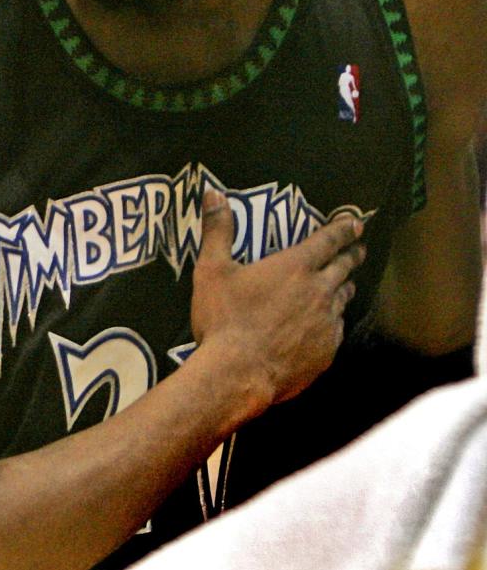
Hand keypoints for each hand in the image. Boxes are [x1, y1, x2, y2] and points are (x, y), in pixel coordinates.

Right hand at [191, 189, 364, 408]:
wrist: (237, 375)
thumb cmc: (224, 319)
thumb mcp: (212, 269)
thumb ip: (218, 230)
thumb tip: (214, 194)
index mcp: (295, 267)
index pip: (328, 240)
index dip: (344, 229)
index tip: (356, 224)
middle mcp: (319, 292)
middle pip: (344, 267)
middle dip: (352, 255)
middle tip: (358, 248)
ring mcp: (326, 324)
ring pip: (344, 298)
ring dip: (344, 286)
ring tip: (343, 283)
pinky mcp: (326, 352)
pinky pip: (336, 330)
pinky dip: (333, 321)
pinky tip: (325, 324)